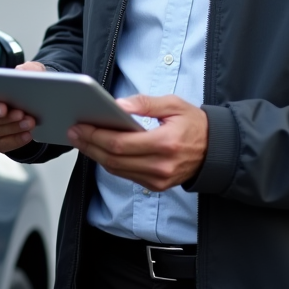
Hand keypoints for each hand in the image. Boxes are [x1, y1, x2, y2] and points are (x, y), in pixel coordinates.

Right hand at [0, 61, 44, 152]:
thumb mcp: (32, 72)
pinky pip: (3, 145)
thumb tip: (20, 72)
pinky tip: (28, 135)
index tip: (4, 108)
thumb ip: (28, 69)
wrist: (36, 103)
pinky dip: (15, 141)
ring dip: (14, 128)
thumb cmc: (28, 85)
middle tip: (22, 115)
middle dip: (7, 119)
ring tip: (30, 123)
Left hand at [67, 94, 207, 191]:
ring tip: (81, 139)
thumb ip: (146, 103)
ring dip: (95, 155)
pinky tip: (99, 149)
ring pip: (116, 170)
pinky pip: (126, 175)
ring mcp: (158, 179)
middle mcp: (161, 166)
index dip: (96, 135)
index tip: (80, 125)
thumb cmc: (194, 124)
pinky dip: (109, 162)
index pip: (121, 143)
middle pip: (114, 159)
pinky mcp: (156, 185)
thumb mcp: (174, 104)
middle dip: (90, 145)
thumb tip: (118, 105)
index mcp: (166, 143)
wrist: (216, 150)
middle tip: (73, 132)